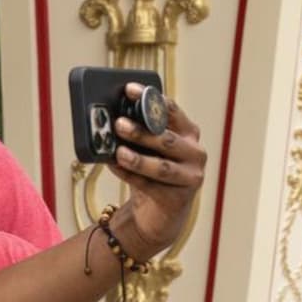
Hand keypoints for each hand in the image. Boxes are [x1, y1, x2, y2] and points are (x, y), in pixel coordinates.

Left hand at [111, 84, 207, 254]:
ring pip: (162, 167)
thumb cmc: (150, 172)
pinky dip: (129, 176)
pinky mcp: (178, 198)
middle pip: (167, 139)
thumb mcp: (147, 149)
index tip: (129, 89)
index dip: (151, 99)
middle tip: (119, 124)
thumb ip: (137, 134)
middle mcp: (195, 152)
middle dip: (142, 131)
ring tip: (118, 152)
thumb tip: (106, 120)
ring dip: (138, 158)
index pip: (171, 111)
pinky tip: (114, 168)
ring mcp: (190, 176)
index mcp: (188, 133)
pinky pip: (149, 185)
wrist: (159, 212)